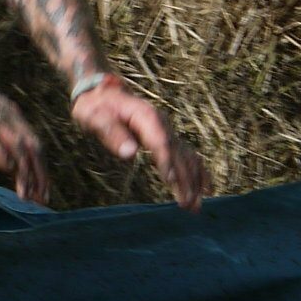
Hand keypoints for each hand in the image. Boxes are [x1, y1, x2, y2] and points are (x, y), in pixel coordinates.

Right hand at [0, 42, 49, 202]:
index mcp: (9, 114)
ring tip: (27, 195)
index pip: (33, 144)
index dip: (40, 169)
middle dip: (40, 176)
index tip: (41, 192)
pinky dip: (3, 156)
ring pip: (18, 145)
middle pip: (33, 146)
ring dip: (25, 173)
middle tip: (42, 201)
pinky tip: (9, 172)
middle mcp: (6, 112)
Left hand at [71, 76, 208, 209]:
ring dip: (194, 181)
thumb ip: (111, 133)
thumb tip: (130, 153)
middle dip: (185, 180)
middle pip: (177, 153)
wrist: (102, 94)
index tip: (171, 182)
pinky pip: (187, 156)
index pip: (160, 142)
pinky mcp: (166, 139)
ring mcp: (166, 131)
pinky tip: (205, 190)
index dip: (167, 162)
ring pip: (187, 157)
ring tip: (195, 206)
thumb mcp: (95, 117)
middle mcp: (162, 124)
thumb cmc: (96, 107)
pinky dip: (197, 173)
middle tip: (188, 204)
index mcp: (146, 117)